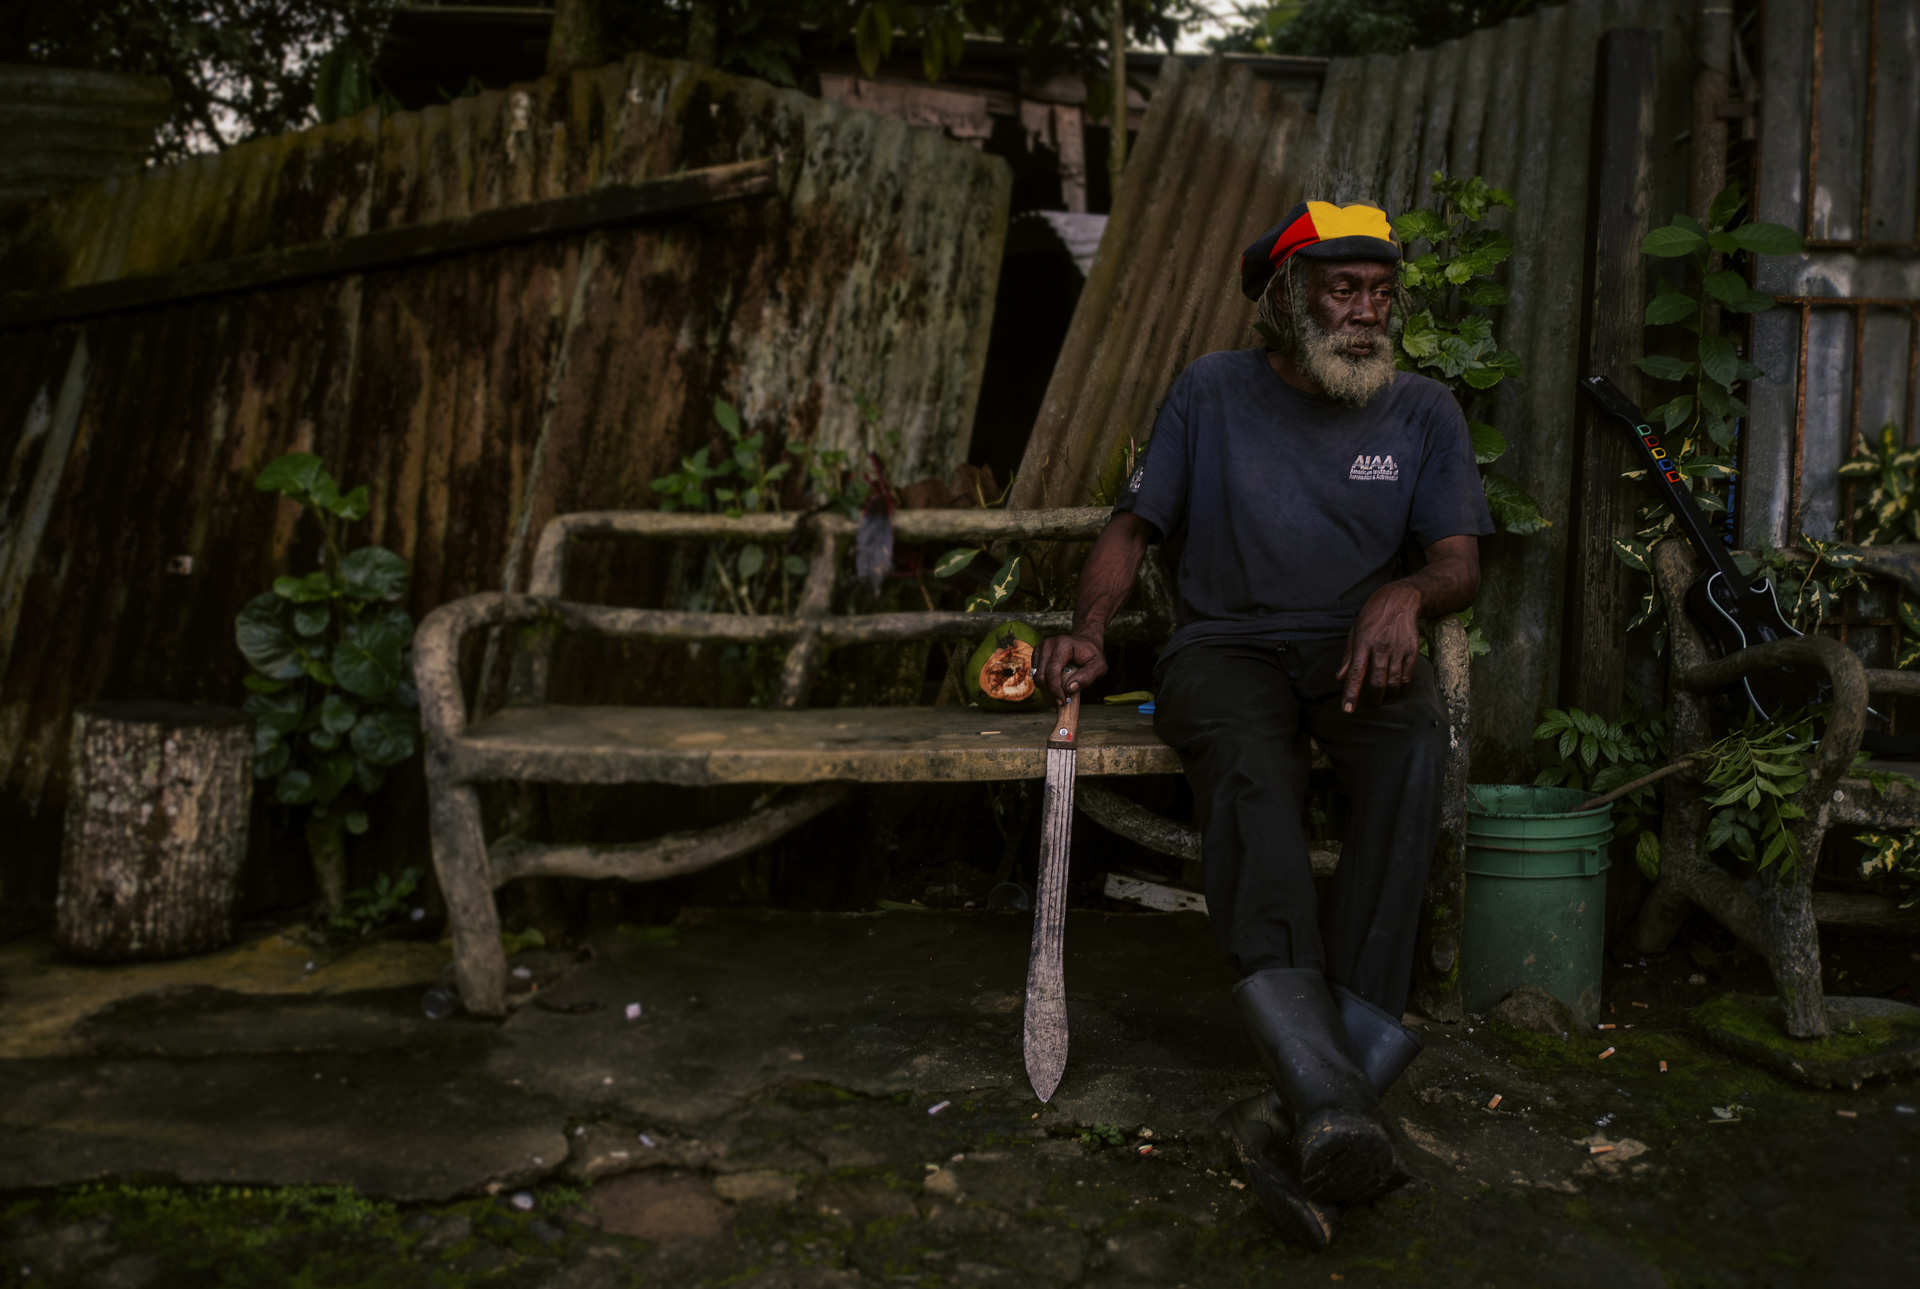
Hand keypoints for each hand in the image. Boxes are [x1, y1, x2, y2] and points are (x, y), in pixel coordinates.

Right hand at [1038, 633, 1105, 706]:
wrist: (1085, 642)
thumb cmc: (1092, 655)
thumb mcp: (1099, 667)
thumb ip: (1087, 677)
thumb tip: (1070, 689)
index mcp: (1063, 644)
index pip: (1052, 670)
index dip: (1055, 689)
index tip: (1062, 702)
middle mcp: (1049, 644)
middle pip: (1041, 675)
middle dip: (1050, 693)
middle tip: (1059, 704)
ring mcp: (1041, 647)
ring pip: (1036, 676)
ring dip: (1046, 691)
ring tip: (1057, 698)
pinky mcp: (1037, 653)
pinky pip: (1035, 674)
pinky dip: (1043, 684)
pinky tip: (1054, 689)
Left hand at [1336, 582, 1421, 711]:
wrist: (1400, 599)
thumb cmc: (1372, 616)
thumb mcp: (1355, 631)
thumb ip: (1348, 657)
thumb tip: (1339, 679)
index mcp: (1363, 642)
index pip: (1355, 673)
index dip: (1351, 693)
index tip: (1347, 710)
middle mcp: (1381, 647)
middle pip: (1377, 682)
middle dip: (1373, 699)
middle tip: (1370, 703)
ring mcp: (1399, 649)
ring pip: (1393, 682)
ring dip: (1387, 695)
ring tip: (1382, 698)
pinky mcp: (1412, 650)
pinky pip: (1407, 676)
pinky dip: (1400, 685)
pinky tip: (1394, 686)